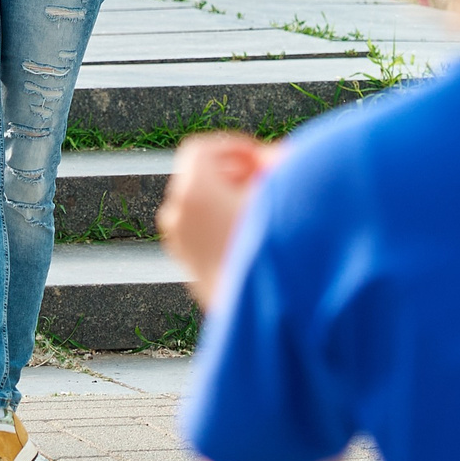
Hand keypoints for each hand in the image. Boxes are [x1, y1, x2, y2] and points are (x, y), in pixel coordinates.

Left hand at [160, 132, 280, 306]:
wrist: (269, 314)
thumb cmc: (278, 248)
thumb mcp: (283, 194)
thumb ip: (277, 163)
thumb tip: (275, 155)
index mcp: (192, 191)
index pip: (201, 149)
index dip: (234, 146)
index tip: (260, 157)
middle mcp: (176, 215)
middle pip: (198, 176)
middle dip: (234, 173)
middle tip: (268, 181)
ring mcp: (178, 244)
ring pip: (199, 205)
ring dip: (228, 199)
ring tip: (265, 210)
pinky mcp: (188, 268)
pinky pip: (200, 231)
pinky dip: (221, 223)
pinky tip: (256, 235)